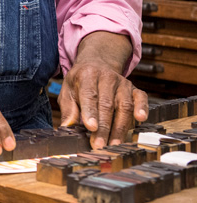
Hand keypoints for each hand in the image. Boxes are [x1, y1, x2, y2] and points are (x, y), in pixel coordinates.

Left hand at [59, 32, 146, 148]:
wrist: (96, 64)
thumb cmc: (80, 82)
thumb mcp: (68, 91)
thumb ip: (69, 109)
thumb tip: (66, 127)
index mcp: (87, 75)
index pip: (89, 95)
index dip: (90, 112)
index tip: (90, 127)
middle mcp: (106, 77)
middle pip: (107, 104)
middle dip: (104, 127)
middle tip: (99, 145)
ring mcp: (122, 83)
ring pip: (124, 106)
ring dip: (120, 127)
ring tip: (114, 144)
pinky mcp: (134, 89)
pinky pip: (141, 98)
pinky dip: (142, 108)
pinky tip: (140, 119)